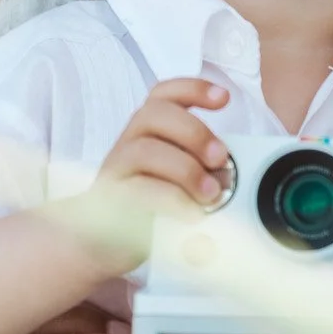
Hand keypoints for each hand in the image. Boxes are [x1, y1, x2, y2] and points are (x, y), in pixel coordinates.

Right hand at [73, 79, 230, 266]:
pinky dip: (172, 200)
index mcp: (147, 132)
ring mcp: (116, 171)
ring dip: (185, 169)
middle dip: (194, 132)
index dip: (192, 89)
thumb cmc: (148, 208)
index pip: (163, 95)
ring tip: (211, 194)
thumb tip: (228, 173)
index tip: (223, 99)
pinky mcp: (110, 201)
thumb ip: (199, 167)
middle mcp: (128, 143)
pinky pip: (138, 191)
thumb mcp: (178, 180)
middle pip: (154, 114)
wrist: (104, 244)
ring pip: (144, 151)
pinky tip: (193, 213)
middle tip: (221, 158)